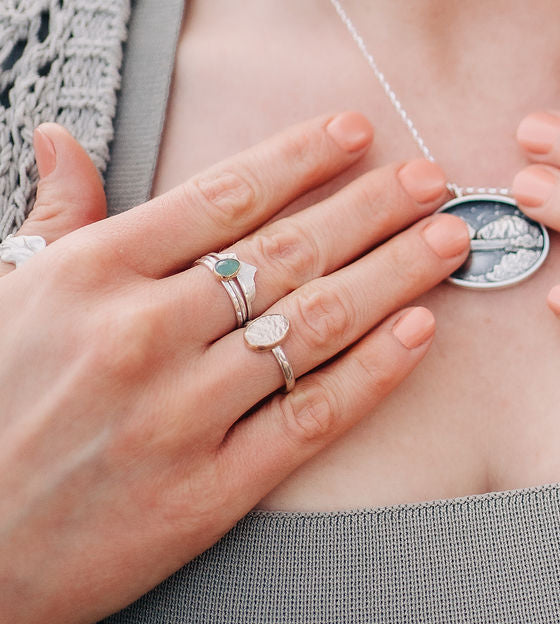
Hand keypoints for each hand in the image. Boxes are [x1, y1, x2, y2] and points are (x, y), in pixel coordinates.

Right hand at [0, 115, 468, 623]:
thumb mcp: (3, 295)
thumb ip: (55, 216)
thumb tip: (64, 136)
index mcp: (94, 274)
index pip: (224, 195)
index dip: (302, 157)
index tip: (359, 131)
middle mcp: (144, 333)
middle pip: (286, 251)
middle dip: (371, 206)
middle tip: (432, 177)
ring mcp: (181, 414)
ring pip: (314, 324)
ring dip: (395, 273)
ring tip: (451, 237)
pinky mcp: (209, 492)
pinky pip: (312, 417)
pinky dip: (374, 370)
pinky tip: (421, 330)